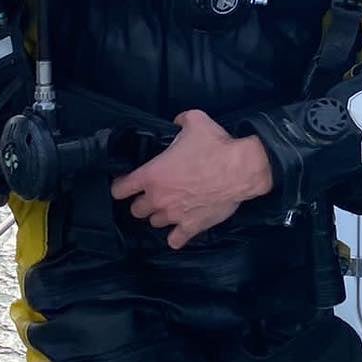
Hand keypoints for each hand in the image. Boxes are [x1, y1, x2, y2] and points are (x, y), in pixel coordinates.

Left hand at [110, 110, 272, 249]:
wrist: (241, 168)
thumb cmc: (215, 145)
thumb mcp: (195, 120)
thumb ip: (180, 120)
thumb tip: (177, 121)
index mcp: (152, 175)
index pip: (121, 189)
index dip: (121, 186)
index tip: (126, 185)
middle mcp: (158, 198)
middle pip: (136, 210)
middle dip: (143, 202)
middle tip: (155, 193)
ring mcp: (174, 215)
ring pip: (155, 223)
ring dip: (160, 215)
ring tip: (171, 208)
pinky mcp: (191, 226)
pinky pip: (175, 240)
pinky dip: (176, 237)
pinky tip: (180, 230)